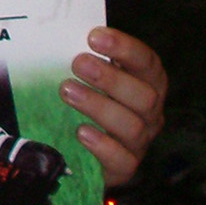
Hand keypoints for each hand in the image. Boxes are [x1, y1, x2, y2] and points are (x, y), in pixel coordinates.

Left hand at [59, 26, 166, 187]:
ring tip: (67, 91)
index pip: (147, 63)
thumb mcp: (89, 77)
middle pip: (144, 96)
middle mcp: (150, 113)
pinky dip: (103, 146)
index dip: (125, 48)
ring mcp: (139, 142)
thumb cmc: (87, 100)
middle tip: (78, 63)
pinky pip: (122, 160)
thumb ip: (85, 59)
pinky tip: (81, 132)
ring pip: (132, 126)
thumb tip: (56, 36)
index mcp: (147, 84)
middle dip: (111, 78)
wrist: (82, 151)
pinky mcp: (124, 169)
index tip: (94, 37)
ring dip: (99, 106)